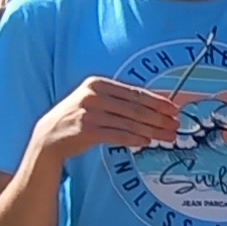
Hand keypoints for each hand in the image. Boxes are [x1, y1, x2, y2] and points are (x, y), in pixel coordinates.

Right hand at [41, 77, 185, 160]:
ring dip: (152, 131)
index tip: (174, 109)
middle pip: (135, 107)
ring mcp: (89, 113)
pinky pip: (118, 135)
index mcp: (97, 83)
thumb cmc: (79, 118)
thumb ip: (120, 101)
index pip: (134, 92)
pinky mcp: (87, 131)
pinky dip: (135, 139)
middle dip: (159, 118)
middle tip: (176, 125)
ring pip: (129, 122)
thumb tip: (155, 106)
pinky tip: (147, 142)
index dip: (157, 101)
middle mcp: (93, 95)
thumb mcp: (96, 101)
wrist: (49, 136)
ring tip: (168, 136)